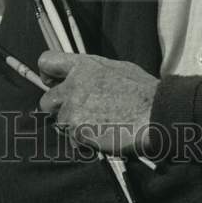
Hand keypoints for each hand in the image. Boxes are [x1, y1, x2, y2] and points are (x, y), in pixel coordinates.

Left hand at [38, 52, 158, 154]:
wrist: (155, 115)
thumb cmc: (143, 93)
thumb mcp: (118, 69)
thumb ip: (93, 73)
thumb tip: (84, 77)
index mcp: (84, 65)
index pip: (46, 61)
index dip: (47, 75)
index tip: (53, 83)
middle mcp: (74, 84)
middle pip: (46, 100)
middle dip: (59, 109)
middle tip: (79, 114)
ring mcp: (74, 107)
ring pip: (60, 122)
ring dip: (73, 127)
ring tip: (97, 125)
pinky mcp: (77, 129)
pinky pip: (71, 139)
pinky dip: (83, 141)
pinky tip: (102, 135)